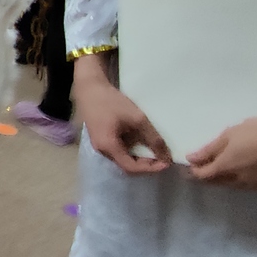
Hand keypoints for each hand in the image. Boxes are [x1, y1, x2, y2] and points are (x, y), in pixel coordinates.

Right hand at [73, 54, 171, 173]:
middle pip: (127, 165)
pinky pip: (118, 150)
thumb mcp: (137, 118)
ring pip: (123, 158)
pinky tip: (140, 140)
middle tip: (162, 156)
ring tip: (154, 148)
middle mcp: (102, 151)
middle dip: (146, 164)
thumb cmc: (112, 102)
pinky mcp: (101, 138)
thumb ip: (152, 138)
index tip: (167, 162)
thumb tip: (166, 156)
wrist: (90, 87)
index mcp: (109, 147)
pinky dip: (132, 149)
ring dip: (139, 157)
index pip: (132, 168)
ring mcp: (100, 145)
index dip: (151, 168)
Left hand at [187, 105, 256, 190]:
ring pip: (235, 186)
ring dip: (225, 179)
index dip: (194, 171)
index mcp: (226, 168)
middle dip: (208, 176)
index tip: (189, 165)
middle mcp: (240, 182)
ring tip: (223, 167)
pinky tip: (245, 170)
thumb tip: (191, 159)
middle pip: (218, 183)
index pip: (203, 176)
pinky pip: (251, 186)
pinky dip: (243, 180)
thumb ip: (210, 149)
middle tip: (203, 166)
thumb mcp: (232, 134)